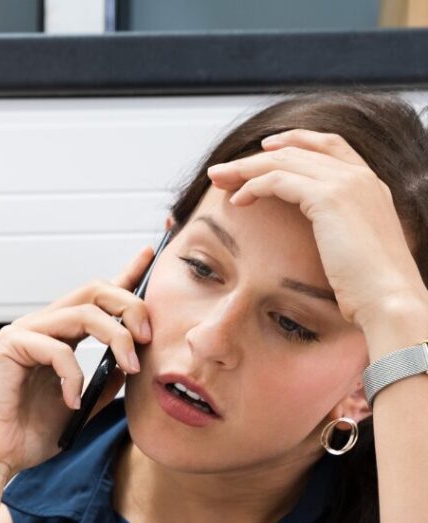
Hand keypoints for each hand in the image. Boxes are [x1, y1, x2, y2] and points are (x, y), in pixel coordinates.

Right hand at [0, 246, 154, 478]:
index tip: (149, 256)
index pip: (96, 299)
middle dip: (130, 306)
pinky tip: (72, 401)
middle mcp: (41, 328)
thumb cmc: (23, 435)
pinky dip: (74, 376)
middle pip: (95, 291)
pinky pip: (58, 349)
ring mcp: (24, 333)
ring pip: (84, 312)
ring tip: (129, 367)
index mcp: (57, 338)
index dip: (125, 275)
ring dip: (116, 337)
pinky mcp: (10, 346)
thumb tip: (130, 364)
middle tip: (147, 337)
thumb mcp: (79, 407)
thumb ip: (103, 384)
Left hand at [205, 129, 427, 332]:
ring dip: (246, 169)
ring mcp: (346, 183)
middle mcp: (360, 176)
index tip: (265, 148)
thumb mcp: (356, 248)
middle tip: (224, 169)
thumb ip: (341, 230)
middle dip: (256, 157)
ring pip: (284, 161)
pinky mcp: (328, 198)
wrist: (388, 297)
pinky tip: (237, 200)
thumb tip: (324, 239)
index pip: (329, 145)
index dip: (295, 141)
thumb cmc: (369, 287)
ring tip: (219, 180)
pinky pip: (279, 180)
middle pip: (298, 150)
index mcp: (370, 184)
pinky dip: (253, 186)